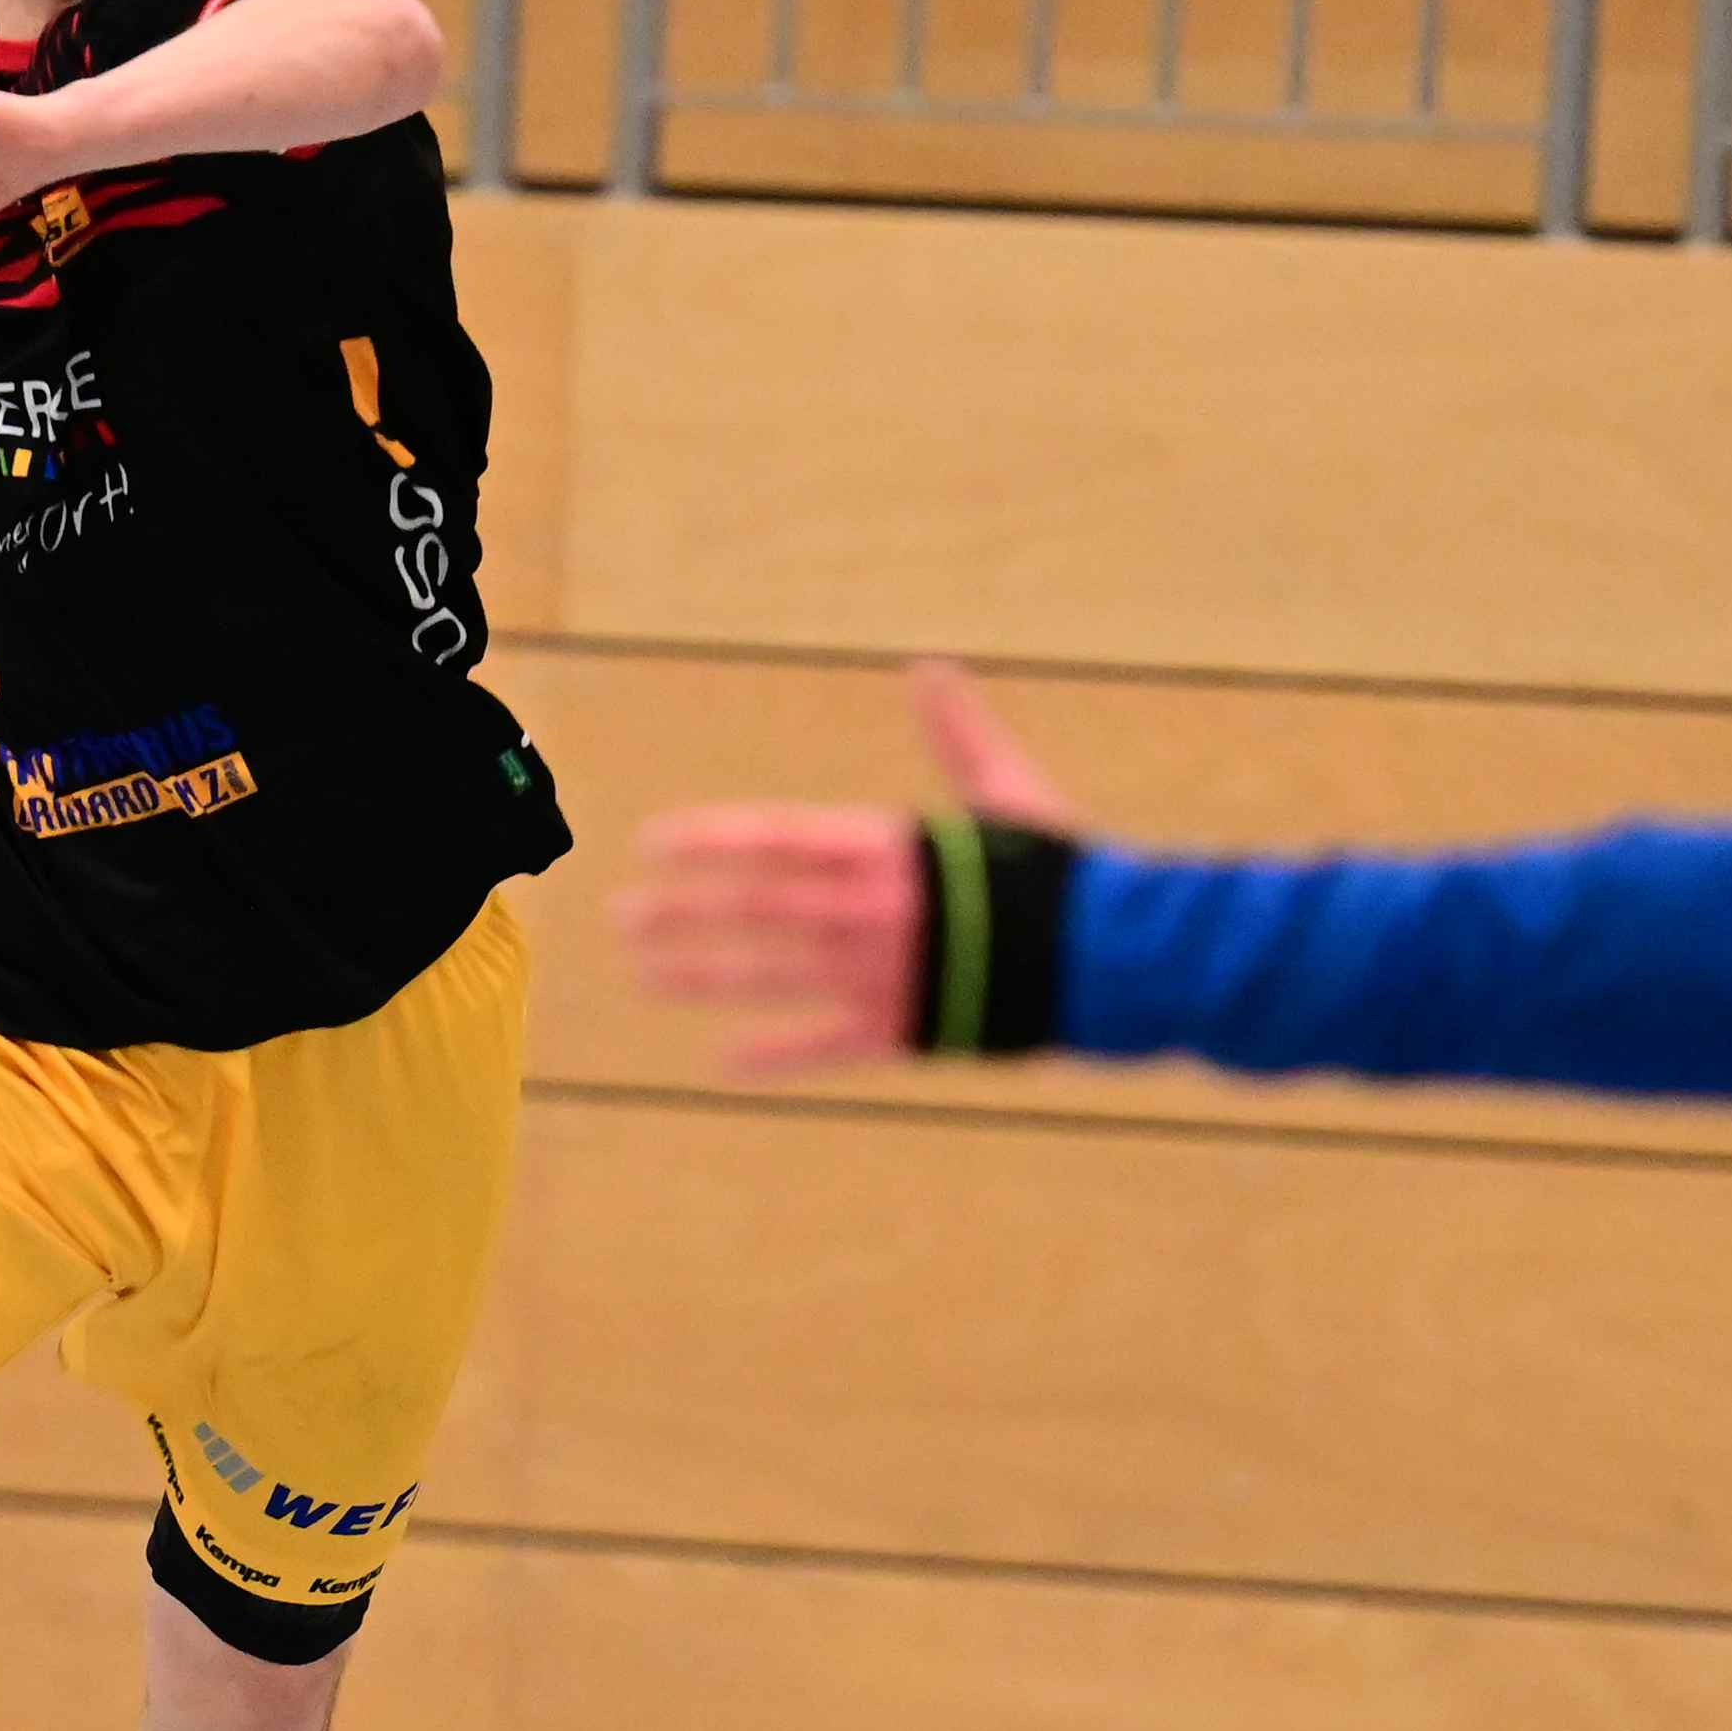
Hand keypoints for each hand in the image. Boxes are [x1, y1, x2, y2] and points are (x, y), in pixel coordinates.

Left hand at [619, 663, 1087, 1075]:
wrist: (1112, 955)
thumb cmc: (1061, 868)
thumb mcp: (1007, 790)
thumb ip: (959, 735)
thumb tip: (932, 668)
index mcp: (885, 848)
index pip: (772, 837)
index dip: (706, 840)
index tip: (651, 845)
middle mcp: (867, 911)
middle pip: (751, 909)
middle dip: (680, 913)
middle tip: (619, 917)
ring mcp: (879, 976)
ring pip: (769, 975)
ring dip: (700, 975)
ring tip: (643, 975)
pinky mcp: (904, 1031)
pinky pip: (824, 1047)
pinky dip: (775, 1055)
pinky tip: (724, 1062)